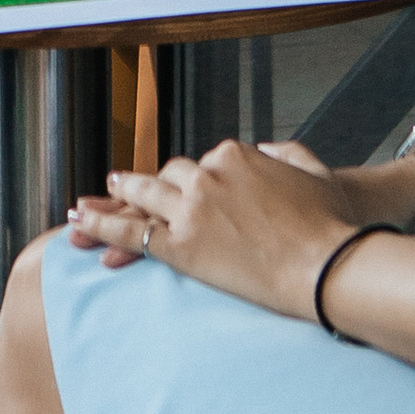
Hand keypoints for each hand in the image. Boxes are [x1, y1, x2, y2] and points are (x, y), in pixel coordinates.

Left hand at [66, 135, 369, 319]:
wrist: (329, 265)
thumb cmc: (332, 225)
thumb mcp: (314, 173)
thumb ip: (287, 154)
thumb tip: (269, 148)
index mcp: (236, 155)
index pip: (204, 163)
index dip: (195, 179)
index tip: (190, 188)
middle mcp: (208, 175)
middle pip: (172, 175)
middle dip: (152, 183)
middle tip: (128, 186)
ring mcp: (192, 209)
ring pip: (144, 196)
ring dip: (119, 195)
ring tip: (100, 196)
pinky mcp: (182, 245)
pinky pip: (131, 233)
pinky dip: (102, 227)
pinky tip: (81, 224)